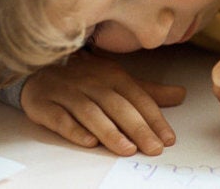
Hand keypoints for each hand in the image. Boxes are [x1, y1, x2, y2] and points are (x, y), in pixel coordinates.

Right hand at [20, 50, 185, 155]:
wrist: (38, 70)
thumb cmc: (84, 79)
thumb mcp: (117, 81)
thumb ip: (148, 92)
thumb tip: (181, 94)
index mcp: (112, 76)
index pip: (138, 98)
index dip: (154, 118)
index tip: (168, 139)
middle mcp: (91, 82)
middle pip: (117, 106)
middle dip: (138, 128)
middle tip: (154, 148)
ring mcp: (67, 93)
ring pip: (90, 112)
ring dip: (110, 131)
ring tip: (127, 150)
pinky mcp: (45, 104)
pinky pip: (60, 118)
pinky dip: (74, 130)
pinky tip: (88, 142)